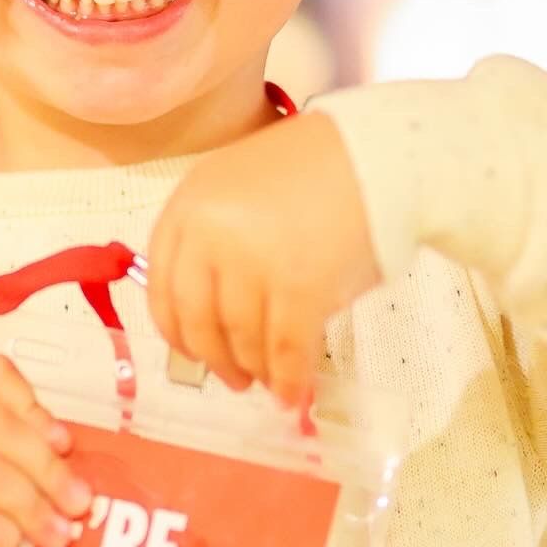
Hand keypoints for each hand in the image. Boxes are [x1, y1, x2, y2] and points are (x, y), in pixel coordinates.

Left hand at [145, 110, 381, 406]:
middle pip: (197, 319)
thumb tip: (212, 319)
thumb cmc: (317, 171)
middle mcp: (210, 233)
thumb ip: (214, 243)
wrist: (383, 155)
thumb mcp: (241, 190)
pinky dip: (287, 377)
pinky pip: (285, 348)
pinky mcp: (300, 285)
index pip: (163, 287)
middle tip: (232, 379)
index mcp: (189, 206)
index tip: (190, 352)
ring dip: (255, 369)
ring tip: (269, 380)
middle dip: (214, 359)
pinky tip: (292, 391)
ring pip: (241, 338)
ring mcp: (254, 259)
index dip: (175, 330)